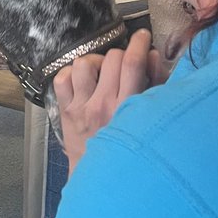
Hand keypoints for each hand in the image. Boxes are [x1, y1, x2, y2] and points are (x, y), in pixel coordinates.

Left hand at [52, 29, 164, 170]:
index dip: (139, 44)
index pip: (132, 63)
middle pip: (111, 59)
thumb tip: (151, 56)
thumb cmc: (131, 148)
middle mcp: (102, 105)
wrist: (103, 180)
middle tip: (125, 62)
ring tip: (101, 72)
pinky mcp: (65, 111)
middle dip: (122, 54)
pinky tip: (82, 81)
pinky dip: (71, 74)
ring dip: (95, 62)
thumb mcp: (149, 119)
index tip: (143, 37)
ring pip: (83, 64)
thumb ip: (155, 86)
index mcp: (127, 108)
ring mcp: (81, 108)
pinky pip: (62, 79)